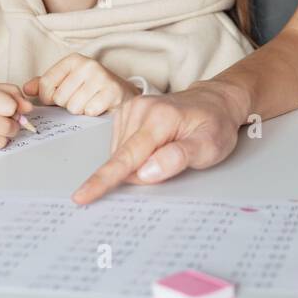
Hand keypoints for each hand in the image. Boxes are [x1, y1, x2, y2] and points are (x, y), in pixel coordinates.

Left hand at [23, 53, 140, 115]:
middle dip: (67, 105)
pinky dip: (92, 114)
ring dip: (80, 110)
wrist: (121, 94)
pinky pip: (89, 111)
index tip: (58, 97)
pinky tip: (99, 107)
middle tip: (80, 99)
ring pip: (73, 107)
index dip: (48, 98)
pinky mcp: (112, 92)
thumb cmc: (89, 89)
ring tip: (90, 102)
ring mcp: (101, 77)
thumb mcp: (66, 82)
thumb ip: (44, 85)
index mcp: (72, 60)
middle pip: (59, 98)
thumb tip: (26, 89)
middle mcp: (87, 65)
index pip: (45, 85)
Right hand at [71, 79, 250, 204]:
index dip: (103, 180)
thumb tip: (145, 172)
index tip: (82, 195)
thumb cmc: (215, 124)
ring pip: (121, 154)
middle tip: (173, 159)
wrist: (215, 101)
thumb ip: (178, 158)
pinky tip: (155, 144)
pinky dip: (134, 153)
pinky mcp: (126, 113)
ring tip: (168, 147)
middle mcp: (140, 109)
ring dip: (138, 162)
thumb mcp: (209, 146)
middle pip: (124, 159)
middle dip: (141, 172)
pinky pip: (121, 146)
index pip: (126, 157)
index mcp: (159, 118)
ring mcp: (131, 109)